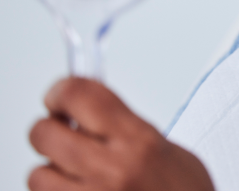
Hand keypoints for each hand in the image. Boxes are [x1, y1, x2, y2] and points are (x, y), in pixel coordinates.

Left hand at [28, 77, 214, 190]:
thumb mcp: (169, 152)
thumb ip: (128, 128)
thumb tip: (90, 111)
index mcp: (139, 142)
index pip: (79, 95)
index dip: (61, 90)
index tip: (61, 94)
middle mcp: (112, 170)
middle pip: (44, 133)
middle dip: (50, 129)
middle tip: (63, 131)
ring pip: (37, 175)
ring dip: (50, 172)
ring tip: (74, 173)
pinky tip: (79, 190)